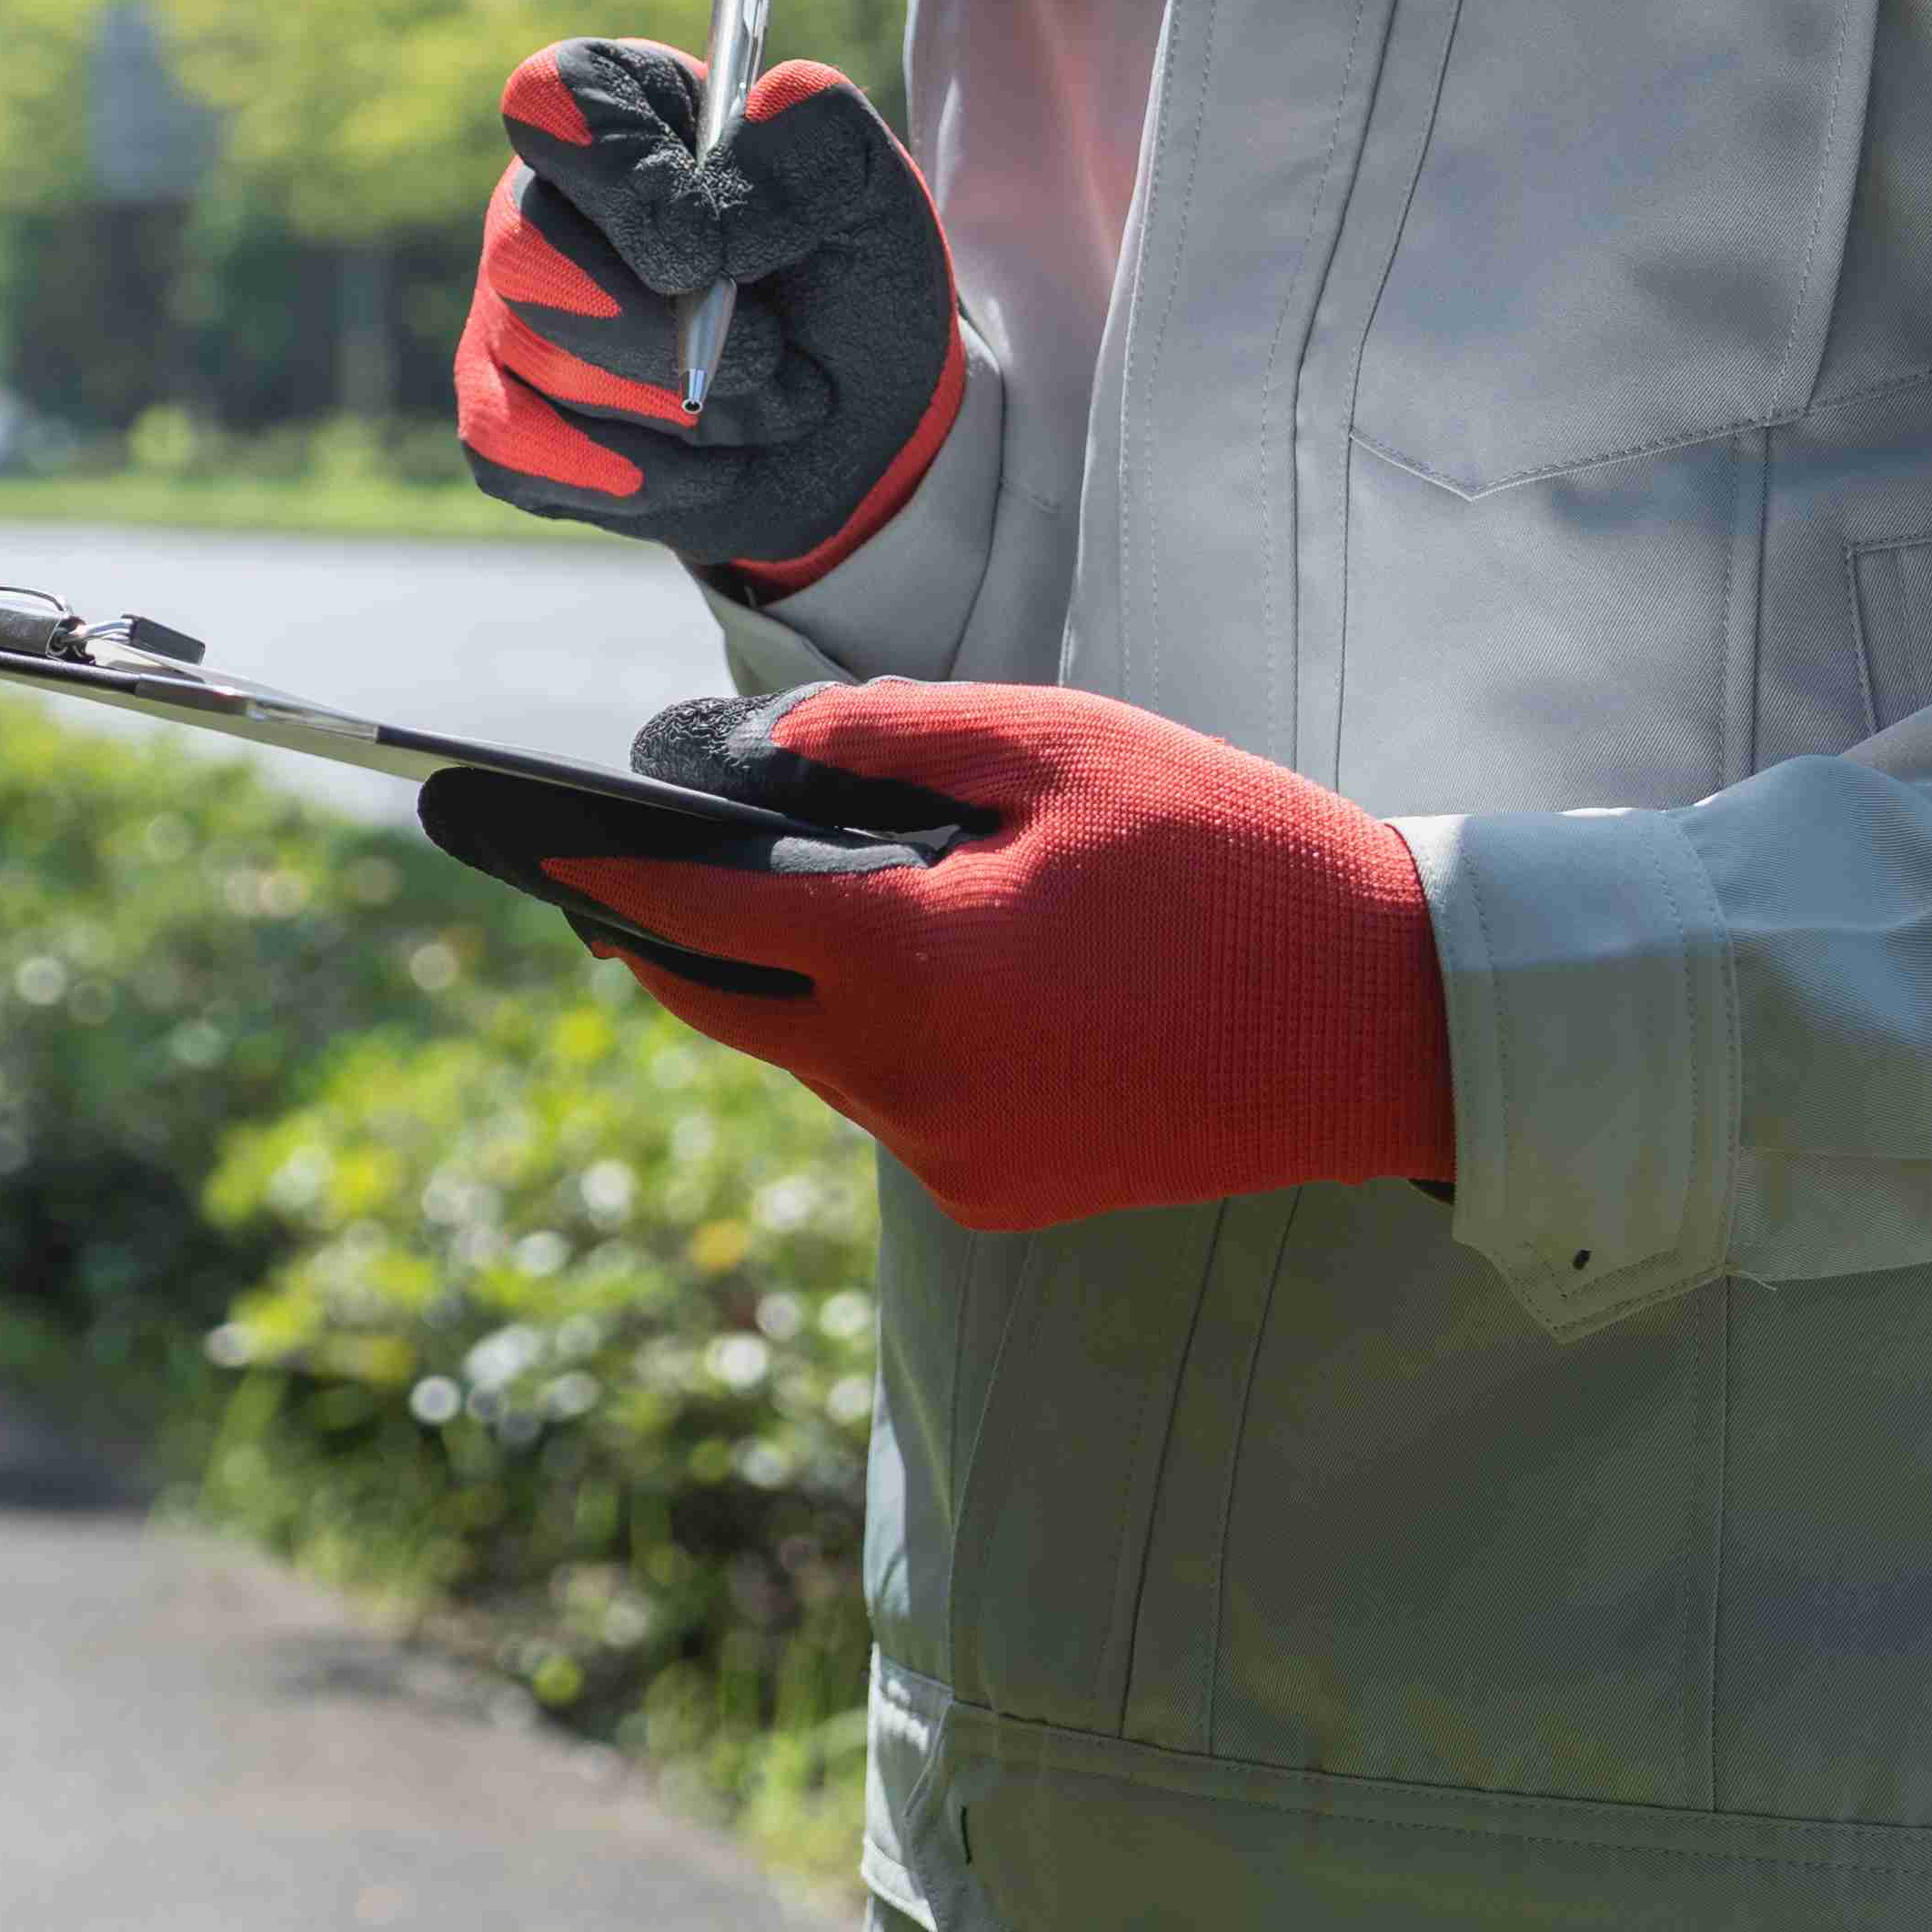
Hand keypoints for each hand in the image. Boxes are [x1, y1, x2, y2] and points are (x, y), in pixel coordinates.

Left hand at [419, 684, 1454, 1230]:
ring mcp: (953, 1160)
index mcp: (907, 967)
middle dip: (665, 945)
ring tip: (793, 904)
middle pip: (727, 1011)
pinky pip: (895, 1108)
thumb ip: (897, 734)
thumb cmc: (1237, 861)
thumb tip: (774, 747)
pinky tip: (927, 976)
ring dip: (787, 993)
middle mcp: (907, 1085)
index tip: (540, 843)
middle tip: (619, 884)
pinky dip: (879, 1042)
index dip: (608, 874)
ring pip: (812, 1063)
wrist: (1391, 1024)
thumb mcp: (1065, 746)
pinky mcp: (1004, 1198)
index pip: (699, 919)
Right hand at [451, 38, 958, 588]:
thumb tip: (727, 158)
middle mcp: (546, 201)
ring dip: (680, 406)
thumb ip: (818, 130)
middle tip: (771, 352)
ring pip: (533, 353)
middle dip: (660, 328)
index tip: (715, 251)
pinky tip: (706, 469)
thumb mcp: (874, 187)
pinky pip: (508, 447)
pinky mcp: (506, 418)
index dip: (627, 183)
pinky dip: (626, 472)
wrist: (864, 427)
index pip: (552, 98)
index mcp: (622, 111)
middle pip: (526, 248)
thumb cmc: (850, 281)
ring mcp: (513, 311)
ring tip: (771, 406)